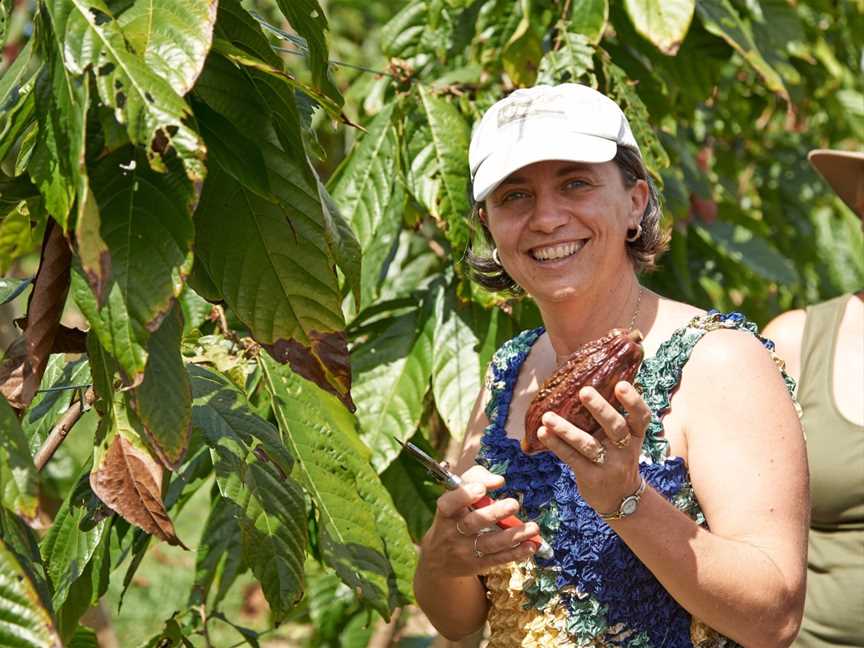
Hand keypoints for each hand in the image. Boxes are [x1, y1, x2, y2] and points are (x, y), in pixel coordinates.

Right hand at [418, 465, 538, 577]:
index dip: (464, 496)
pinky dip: (516, 553)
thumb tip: (498, 480)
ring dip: (513, 536)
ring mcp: (464, 550)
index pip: (449, 503)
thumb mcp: (457, 495)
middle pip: (472, 523)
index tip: (481, 489)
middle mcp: (452, 532)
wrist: (439, 558)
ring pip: (490, 543)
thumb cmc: (455, 516)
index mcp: (446, 512)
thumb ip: (476, 479)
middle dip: (494, 513)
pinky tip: (531, 545)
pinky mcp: (477, 564)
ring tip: (533, 527)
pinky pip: (498, 559)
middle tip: (514, 504)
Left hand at [536, 380, 650, 514]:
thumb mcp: (625, 438)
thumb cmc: (617, 456)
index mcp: (635, 435)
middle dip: (600, 409)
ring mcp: (608, 464)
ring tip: (547, 417)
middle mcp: (625, 449)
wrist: (620, 498)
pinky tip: (543, 433)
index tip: (621, 384)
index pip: (641, 416)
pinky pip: (572, 458)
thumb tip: (600, 376)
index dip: (633, 401)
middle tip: (584, 391)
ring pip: (588, 445)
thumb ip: (616, 415)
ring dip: (566, 430)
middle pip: (615, 427)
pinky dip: (557, 444)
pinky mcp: (591, 476)